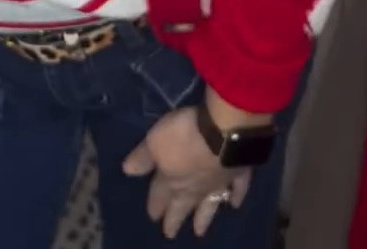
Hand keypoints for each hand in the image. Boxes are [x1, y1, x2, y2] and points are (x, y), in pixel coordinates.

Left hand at [122, 106, 251, 238]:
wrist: (223, 133)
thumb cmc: (183, 135)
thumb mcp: (154, 141)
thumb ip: (142, 157)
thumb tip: (128, 171)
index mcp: (172, 181)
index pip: (160, 196)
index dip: (155, 205)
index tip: (152, 217)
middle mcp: (194, 188)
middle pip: (182, 206)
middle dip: (175, 219)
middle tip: (170, 234)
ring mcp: (217, 183)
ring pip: (209, 205)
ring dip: (203, 218)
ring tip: (199, 232)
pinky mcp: (239, 174)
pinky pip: (237, 189)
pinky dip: (236, 197)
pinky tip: (235, 204)